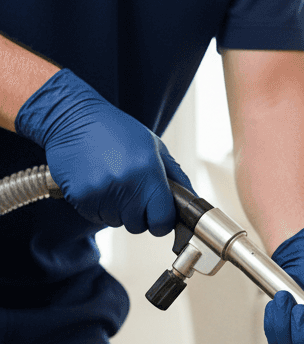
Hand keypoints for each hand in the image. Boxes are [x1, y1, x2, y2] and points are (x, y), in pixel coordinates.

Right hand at [15, 69, 192, 235]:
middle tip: (130, 191)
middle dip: (137, 215)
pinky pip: (95, 217)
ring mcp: (101, 193)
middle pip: (139, 226)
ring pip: (116, 222)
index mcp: (149, 174)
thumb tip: (193, 202)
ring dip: (116, 210)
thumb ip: (177, 177)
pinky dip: (97, 206)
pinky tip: (95, 183)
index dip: (161, 221)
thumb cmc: (116, 130)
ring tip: (111, 183)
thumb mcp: (154, 147)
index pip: (163, 221)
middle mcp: (126, 186)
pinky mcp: (80, 196)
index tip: (157, 214)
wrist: (70, 116)